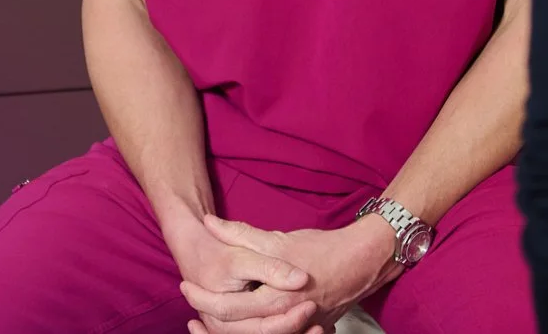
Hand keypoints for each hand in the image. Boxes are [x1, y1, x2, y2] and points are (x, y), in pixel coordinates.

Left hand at [182, 214, 401, 333]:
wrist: (362, 260)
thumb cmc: (321, 248)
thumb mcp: (278, 239)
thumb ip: (241, 234)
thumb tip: (209, 223)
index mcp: (274, 300)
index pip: (226, 309)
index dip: (202, 299)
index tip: (185, 286)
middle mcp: (282, 320)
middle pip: (235, 329)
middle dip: (208, 316)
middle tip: (188, 302)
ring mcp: (294, 327)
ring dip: (226, 328)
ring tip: (202, 317)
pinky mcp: (302, 327)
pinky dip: (250, 329)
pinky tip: (237, 322)